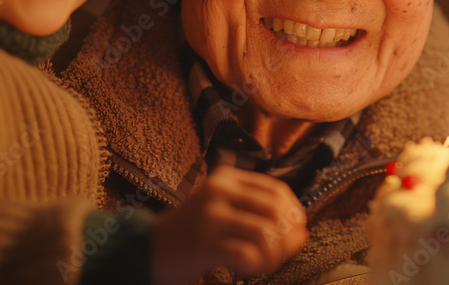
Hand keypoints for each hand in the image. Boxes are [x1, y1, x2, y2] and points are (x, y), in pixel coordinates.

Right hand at [151, 166, 308, 284]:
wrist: (147, 249)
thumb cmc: (191, 233)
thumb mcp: (221, 209)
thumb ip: (257, 214)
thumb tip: (301, 231)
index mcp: (226, 178)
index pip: (277, 190)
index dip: (294, 213)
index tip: (296, 233)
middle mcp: (219, 191)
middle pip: (276, 210)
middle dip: (288, 237)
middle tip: (283, 255)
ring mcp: (211, 216)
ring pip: (266, 232)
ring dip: (274, 255)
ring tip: (265, 265)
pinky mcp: (204, 243)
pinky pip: (248, 254)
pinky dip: (256, 266)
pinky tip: (247, 270)